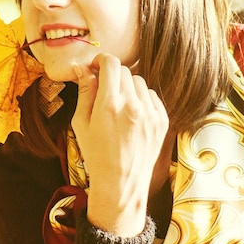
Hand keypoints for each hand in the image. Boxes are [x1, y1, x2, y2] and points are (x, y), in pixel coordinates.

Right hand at [71, 54, 168, 236]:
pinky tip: (132, 116)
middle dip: (112, 76)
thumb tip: (81, 67)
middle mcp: (132, 106)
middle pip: (124, 71)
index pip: (110, 64)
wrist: (121, 183)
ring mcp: (150, 113)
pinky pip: (151, 96)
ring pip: (139, 82)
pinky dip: (142, 100)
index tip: (96, 67)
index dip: (101, 61)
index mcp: (109, 105)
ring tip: (119, 107)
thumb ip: (84, 92)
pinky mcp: (162, 120)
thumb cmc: (96, 154)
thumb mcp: (81, 123)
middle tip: (104, 91)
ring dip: (128, 88)